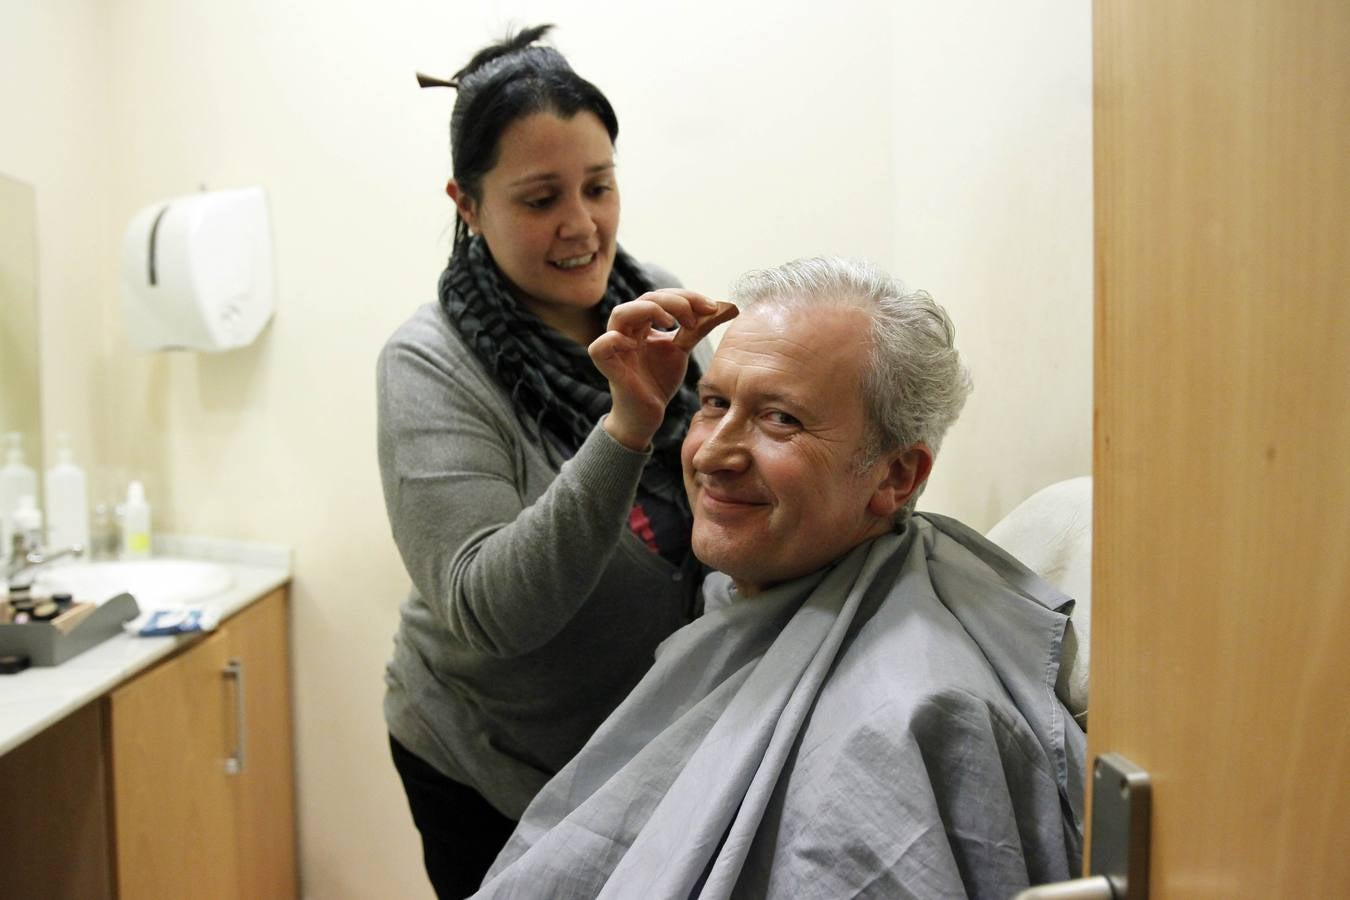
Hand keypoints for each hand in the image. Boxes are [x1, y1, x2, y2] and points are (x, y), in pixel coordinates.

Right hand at [589, 290, 738, 450]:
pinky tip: (637, 346)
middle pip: (645, 298)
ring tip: (671, 323)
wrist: (648, 415)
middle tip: (696, 318)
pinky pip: (601, 346)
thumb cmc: (659, 380)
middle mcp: (626, 329)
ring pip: (620, 313)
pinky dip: (616, 340)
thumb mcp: (681, 349)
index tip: (712, 307)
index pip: (661, 296)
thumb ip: (696, 328)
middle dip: (675, 302)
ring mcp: (614, 346)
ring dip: (649, 311)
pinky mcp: (607, 366)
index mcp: (641, 323)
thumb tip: (725, 308)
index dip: (686, 297)